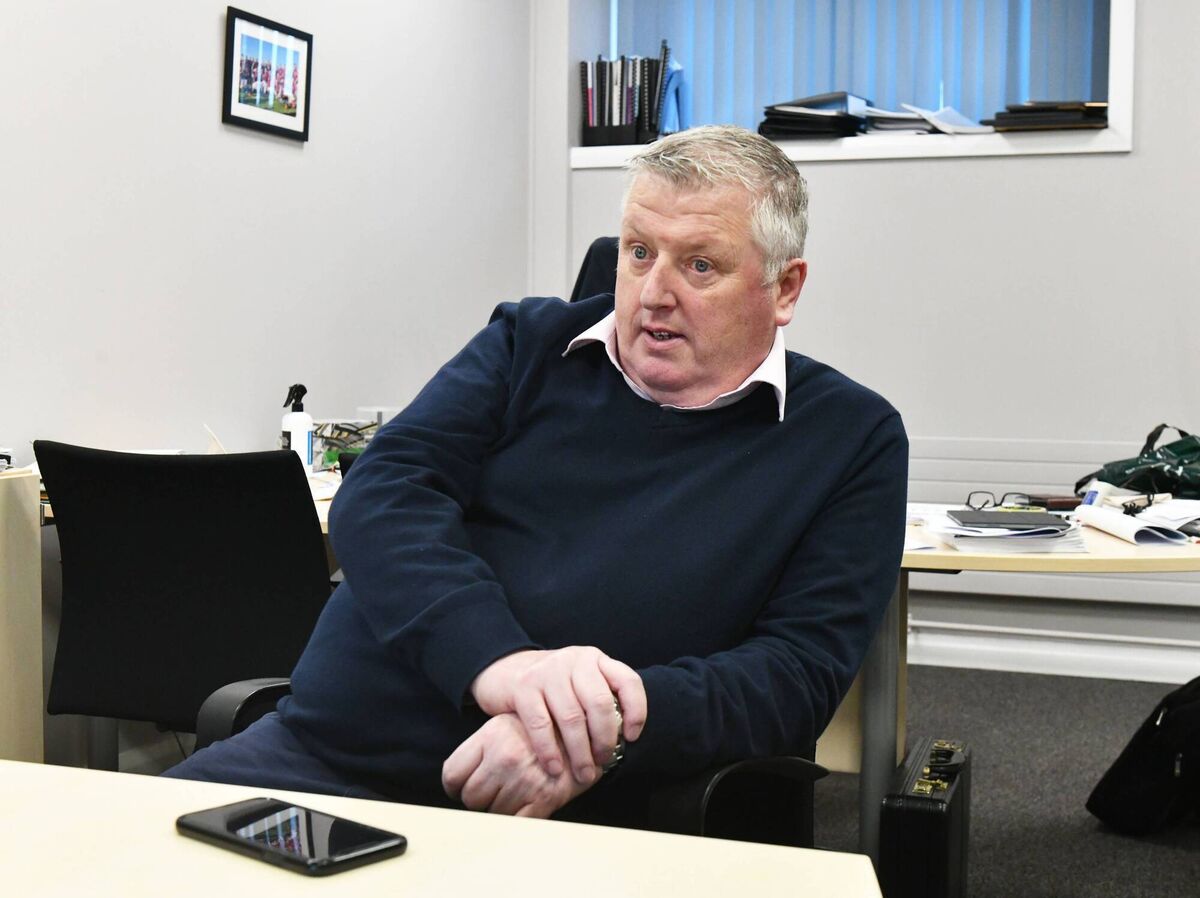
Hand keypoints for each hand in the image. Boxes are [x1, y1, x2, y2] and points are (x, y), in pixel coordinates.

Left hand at [442, 713, 592, 816]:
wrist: (589, 731)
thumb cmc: (544, 729)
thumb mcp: (506, 725)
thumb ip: (481, 747)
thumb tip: (457, 778)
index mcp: (491, 737)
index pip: (452, 774)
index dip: (455, 787)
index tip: (462, 789)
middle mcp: (504, 758)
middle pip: (470, 797)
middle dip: (478, 799)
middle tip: (492, 792)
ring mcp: (523, 780)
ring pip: (491, 813)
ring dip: (499, 809)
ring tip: (515, 793)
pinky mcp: (542, 800)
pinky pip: (514, 823)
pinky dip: (515, 820)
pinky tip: (523, 807)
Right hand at [470, 646, 645, 784]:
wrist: (505, 670)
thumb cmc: (552, 687)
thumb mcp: (579, 682)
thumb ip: (599, 699)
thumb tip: (623, 740)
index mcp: (595, 660)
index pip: (628, 681)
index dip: (636, 711)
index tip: (631, 737)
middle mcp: (574, 661)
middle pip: (599, 703)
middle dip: (604, 739)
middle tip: (603, 761)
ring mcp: (548, 672)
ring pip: (572, 717)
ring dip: (579, 752)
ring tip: (583, 773)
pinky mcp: (524, 687)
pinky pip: (541, 724)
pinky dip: (550, 751)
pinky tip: (554, 768)